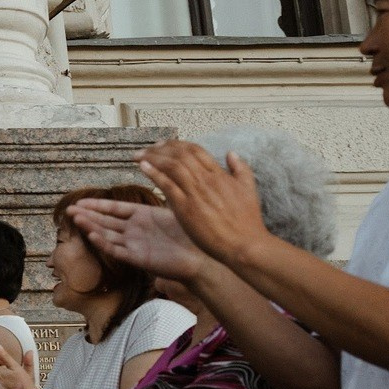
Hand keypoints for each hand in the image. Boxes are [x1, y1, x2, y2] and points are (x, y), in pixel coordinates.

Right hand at [68, 199, 209, 282]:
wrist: (203, 258)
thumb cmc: (192, 234)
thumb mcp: (174, 208)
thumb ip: (162, 190)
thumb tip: (153, 168)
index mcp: (143, 216)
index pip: (114, 208)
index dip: (97, 205)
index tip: (81, 200)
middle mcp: (135, 231)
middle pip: (105, 222)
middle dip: (87, 215)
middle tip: (69, 209)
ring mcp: (135, 245)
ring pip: (107, 235)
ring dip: (91, 227)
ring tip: (76, 218)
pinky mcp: (138, 259)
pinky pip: (117, 250)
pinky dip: (104, 243)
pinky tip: (92, 235)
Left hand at [137, 139, 275, 266]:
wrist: (244, 244)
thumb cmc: (247, 221)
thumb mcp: (249, 189)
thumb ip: (240, 169)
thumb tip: (231, 153)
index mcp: (220, 175)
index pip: (195, 150)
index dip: (177, 144)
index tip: (164, 144)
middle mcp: (206, 180)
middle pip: (180, 154)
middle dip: (161, 148)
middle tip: (148, 149)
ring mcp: (195, 193)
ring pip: (171, 165)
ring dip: (153, 157)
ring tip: (139, 156)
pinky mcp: (185, 208)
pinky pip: (166, 185)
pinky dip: (153, 173)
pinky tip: (143, 167)